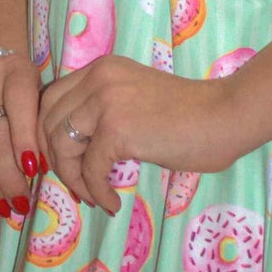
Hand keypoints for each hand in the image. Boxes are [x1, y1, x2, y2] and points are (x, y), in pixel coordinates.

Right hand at [0, 50, 44, 218]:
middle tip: (21, 205)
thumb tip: (39, 172)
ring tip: (4, 209)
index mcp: (15, 69)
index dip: (25, 141)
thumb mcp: (38, 91)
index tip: (34, 172)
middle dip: (8, 177)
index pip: (19, 106)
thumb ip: (40, 125)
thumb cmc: (19, 84)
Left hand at [39, 56, 246, 213]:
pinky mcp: (117, 130)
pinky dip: (96, 192)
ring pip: (62, 146)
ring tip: (94, 196)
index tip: (64, 162)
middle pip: (47, 121)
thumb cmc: (190, 115)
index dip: (48, 134)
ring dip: (73, 179)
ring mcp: (105, 101)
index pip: (50, 98)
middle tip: (76, 185)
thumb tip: (73, 150)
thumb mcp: (134, 100)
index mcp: (101, 69)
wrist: (224, 117)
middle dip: (55, 159)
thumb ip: (103, 111)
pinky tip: (112, 202)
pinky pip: (90, 169)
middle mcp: (97, 78)